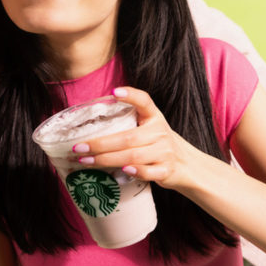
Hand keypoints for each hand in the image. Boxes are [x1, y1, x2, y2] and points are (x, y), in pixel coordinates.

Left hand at [71, 87, 202, 190]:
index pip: (145, 102)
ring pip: (133, 156)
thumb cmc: (157, 144)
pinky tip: (121, 171)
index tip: (114, 92)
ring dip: (107, 159)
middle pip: (128, 138)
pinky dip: (135, 171)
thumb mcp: (149, 127)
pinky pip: (149, 172)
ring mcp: (165, 152)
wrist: (187, 164)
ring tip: (86, 161)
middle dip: (100, 144)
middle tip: (78, 147)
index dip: (131, 95)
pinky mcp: (166, 170)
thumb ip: (129, 121)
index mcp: (154, 117)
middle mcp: (160, 133)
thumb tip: (88, 124)